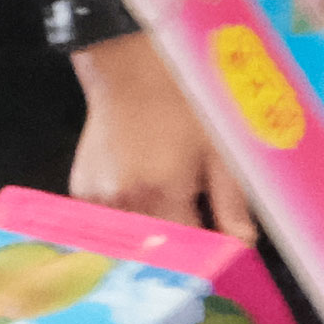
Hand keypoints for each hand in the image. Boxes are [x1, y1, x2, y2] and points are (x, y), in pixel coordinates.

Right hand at [68, 35, 255, 237]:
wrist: (133, 68)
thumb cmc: (186, 103)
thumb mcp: (222, 148)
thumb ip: (232, 204)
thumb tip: (243, 247)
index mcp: (162, 193)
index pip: (188, 252)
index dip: (209, 255)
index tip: (222, 252)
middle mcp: (123, 202)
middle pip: (156, 251)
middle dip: (181, 248)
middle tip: (198, 225)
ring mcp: (95, 198)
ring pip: (130, 240)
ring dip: (152, 236)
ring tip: (170, 202)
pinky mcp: (80, 190)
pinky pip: (108, 221)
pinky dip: (129, 218)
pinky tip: (144, 191)